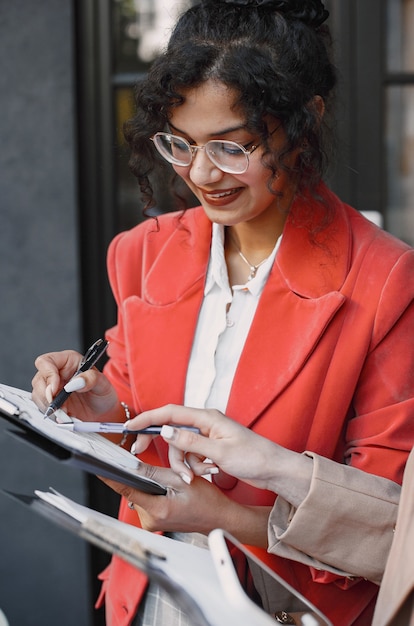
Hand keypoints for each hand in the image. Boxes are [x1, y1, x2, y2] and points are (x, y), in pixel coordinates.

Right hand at [31, 349, 119, 420]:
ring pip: (38, 395)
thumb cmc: (103, 393)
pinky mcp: (52, 402)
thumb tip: (76, 382)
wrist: (103, 413)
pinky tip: (64, 416)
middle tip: (59, 405)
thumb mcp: (103, 384)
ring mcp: (53, 388)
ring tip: (66, 412)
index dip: (48, 374)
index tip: (55, 388)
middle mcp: (57, 373)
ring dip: (49, 406)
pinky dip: (52, 414)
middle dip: (46, 394)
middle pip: (39, 379)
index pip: (47, 361)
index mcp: (68, 361)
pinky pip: (43, 407)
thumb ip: (91, 379)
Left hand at [99, 463, 269, 545]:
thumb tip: (132, 466)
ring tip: (168, 484)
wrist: (220, 519)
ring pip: (139, 494)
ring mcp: (152, 522)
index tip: (97, 466)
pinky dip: (152, 491)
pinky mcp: (154, 521)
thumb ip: (154, 473)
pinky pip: (146, 500)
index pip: (126, 490)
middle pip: (132, 490)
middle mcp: (150, 520)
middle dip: (140, 478)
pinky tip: (167, 490)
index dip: (110, 477)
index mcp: (157, 510)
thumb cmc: (207, 502)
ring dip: (147, 485)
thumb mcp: (181, 479)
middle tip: (158, 472)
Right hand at [127, 405, 312, 505]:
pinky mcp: (211, 449)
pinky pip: (192, 456)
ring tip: (198, 475)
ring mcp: (208, 436)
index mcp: (207, 417)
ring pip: (181, 448)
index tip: (129, 426)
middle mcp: (205, 424)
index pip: (169, 413)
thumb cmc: (255, 457)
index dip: (147, 418)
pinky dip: (194, 466)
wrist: (274, 470)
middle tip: (142, 455)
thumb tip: (165, 432)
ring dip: (184, 463)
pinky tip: (209, 472)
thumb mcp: (219, 452)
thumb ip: (190, 442)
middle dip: (162, 447)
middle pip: (171, 432)